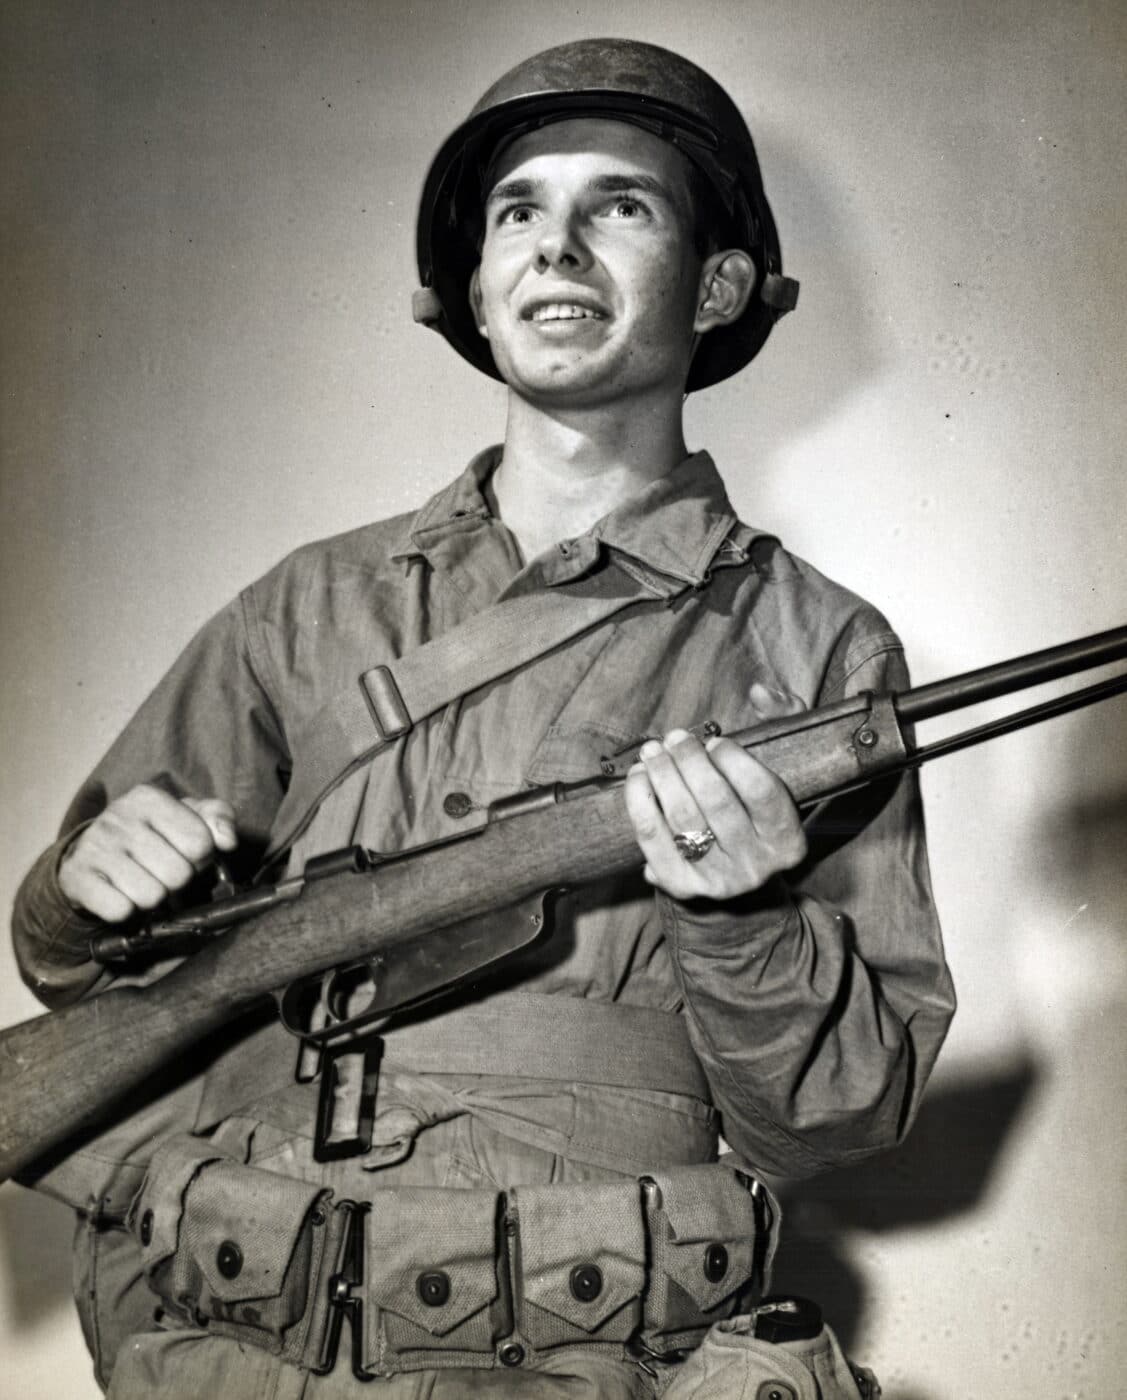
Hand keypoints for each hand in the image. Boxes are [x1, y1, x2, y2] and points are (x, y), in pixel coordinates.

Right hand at [58, 784, 237, 922]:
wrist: (90, 855)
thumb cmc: (151, 836)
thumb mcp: (187, 817)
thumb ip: (218, 818)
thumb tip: (228, 840)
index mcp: (148, 798)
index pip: (199, 842)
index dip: (200, 858)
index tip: (186, 855)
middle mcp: (118, 817)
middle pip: (178, 874)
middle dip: (176, 882)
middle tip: (162, 873)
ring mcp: (95, 847)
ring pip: (151, 896)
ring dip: (152, 899)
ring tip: (141, 883)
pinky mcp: (77, 877)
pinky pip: (120, 910)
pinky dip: (126, 911)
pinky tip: (120, 895)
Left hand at [624, 683, 807, 901]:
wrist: (736, 870)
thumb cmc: (756, 805)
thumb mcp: (782, 764)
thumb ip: (783, 718)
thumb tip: (758, 692)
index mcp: (788, 840)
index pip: (762, 794)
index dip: (735, 761)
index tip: (716, 740)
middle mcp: (756, 866)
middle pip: (717, 804)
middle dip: (690, 762)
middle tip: (675, 737)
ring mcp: (718, 881)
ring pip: (683, 820)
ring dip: (662, 776)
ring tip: (652, 751)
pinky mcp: (682, 887)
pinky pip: (652, 839)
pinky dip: (640, 804)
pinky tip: (637, 778)